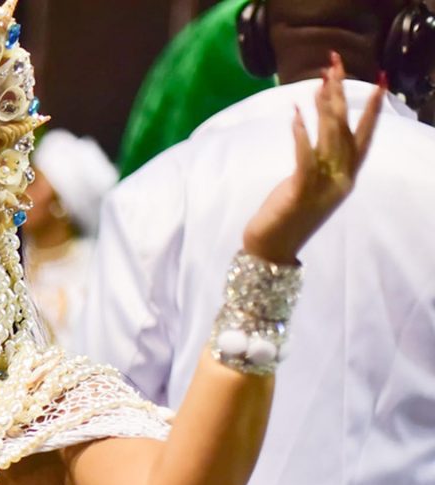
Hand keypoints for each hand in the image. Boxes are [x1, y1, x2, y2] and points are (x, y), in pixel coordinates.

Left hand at [243, 52, 383, 263]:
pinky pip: (305, 159)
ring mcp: (323, 187)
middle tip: (337, 65)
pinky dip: (302, 136)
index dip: (373, 110)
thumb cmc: (287, 216)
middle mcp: (340, 180)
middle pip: (346, 130)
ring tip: (321, 81)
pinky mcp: (300, 193)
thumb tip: (316, 132)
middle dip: (343, 95)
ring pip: (329, 140)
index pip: (364, 137)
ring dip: (325, 108)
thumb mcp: (309, 184)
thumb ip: (319, 162)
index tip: (380, 82)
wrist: (272, 250)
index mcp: (345, 178)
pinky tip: (297, 115)